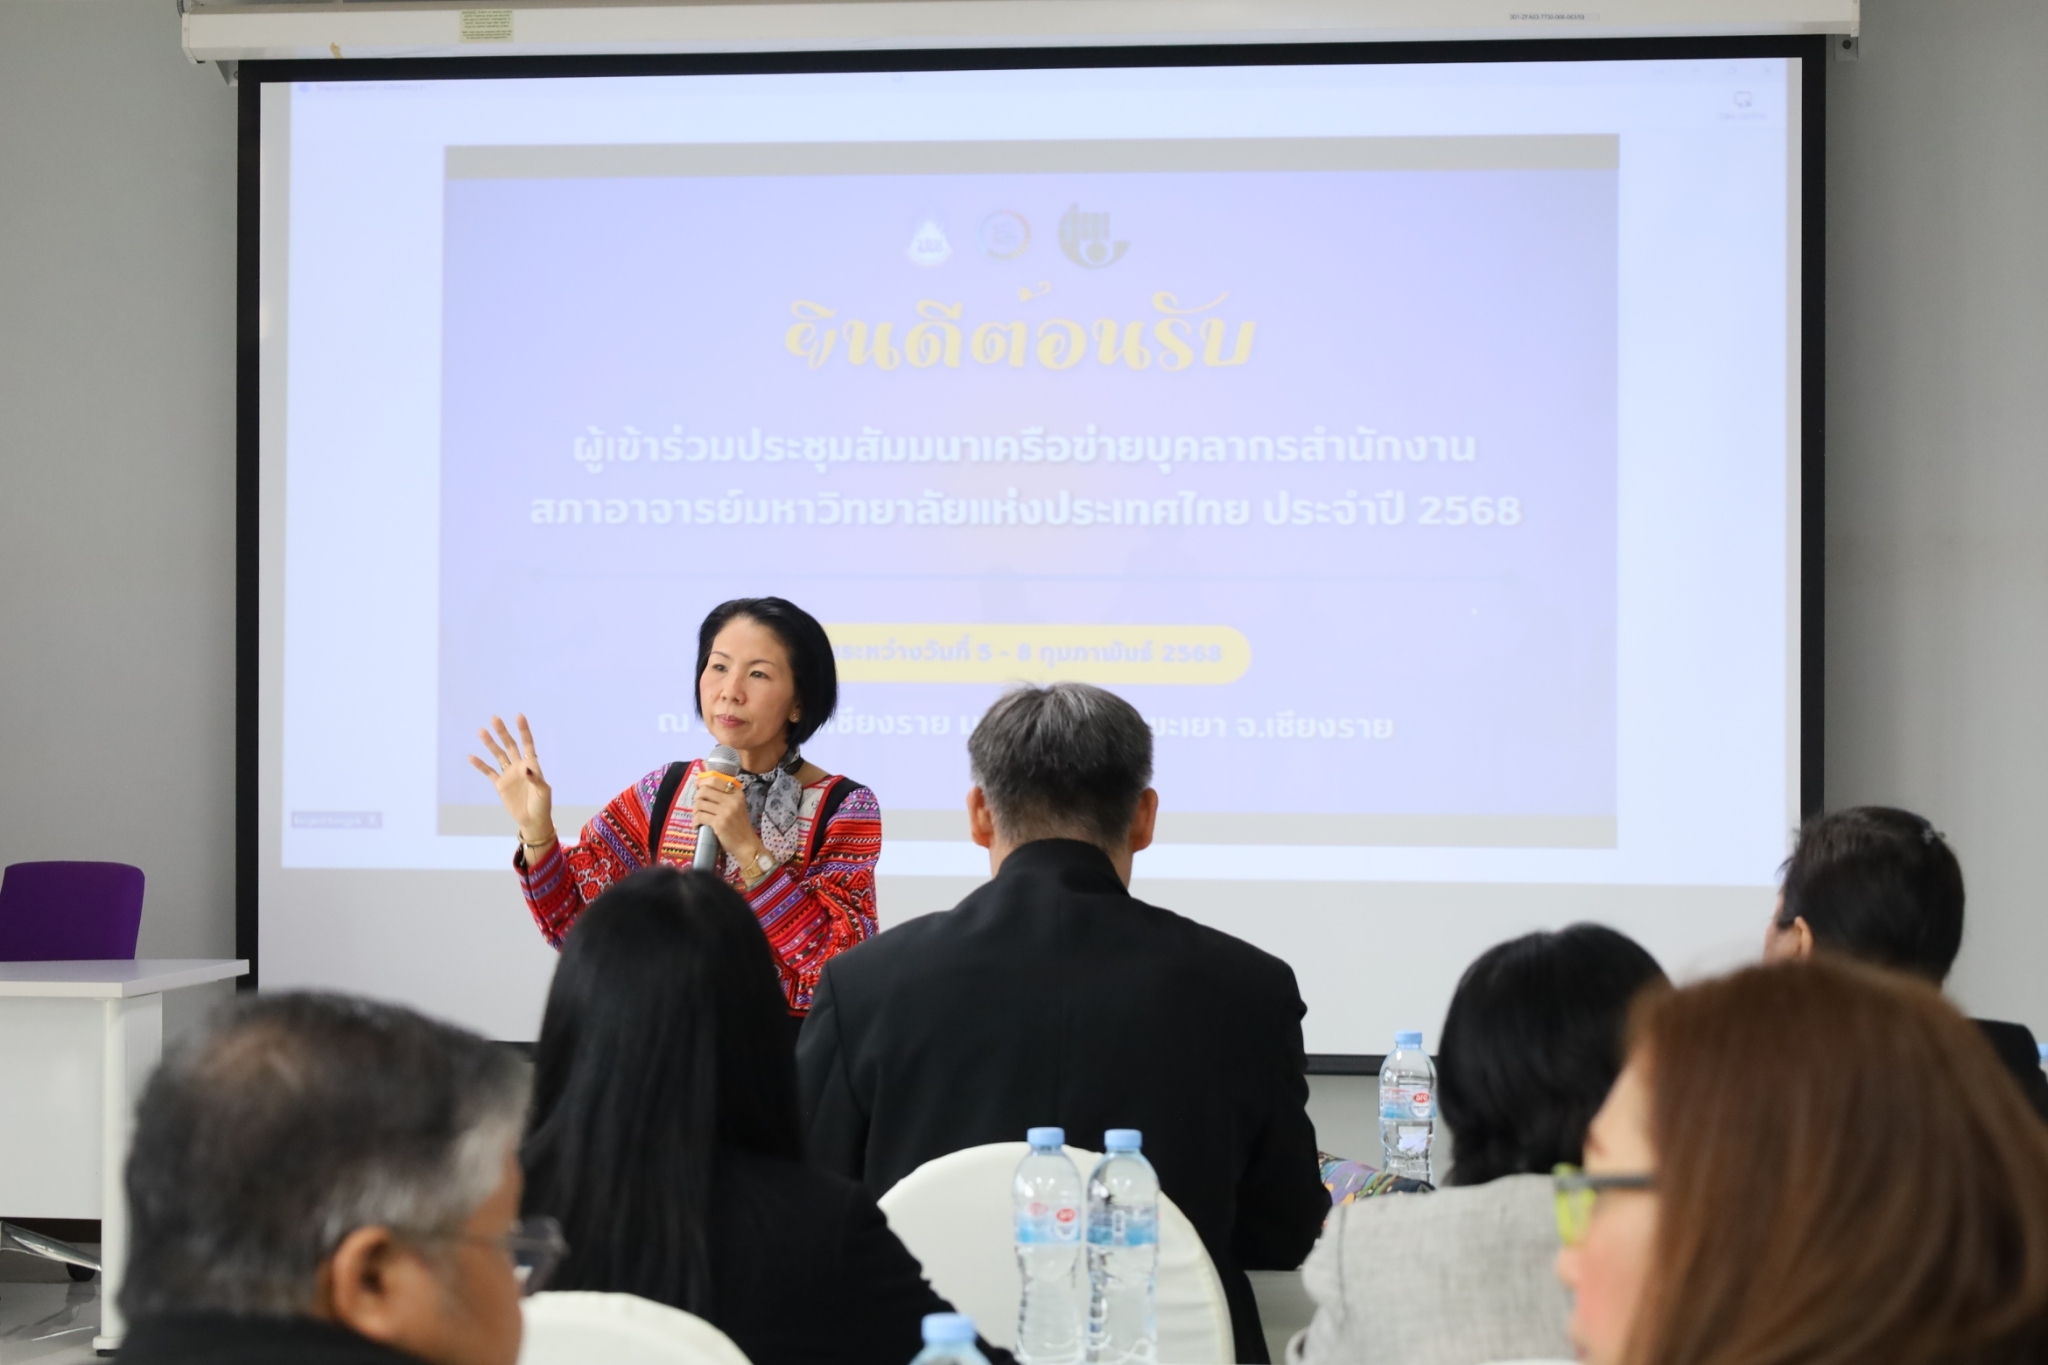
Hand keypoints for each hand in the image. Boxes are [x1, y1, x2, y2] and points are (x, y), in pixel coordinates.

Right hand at [469, 714, 554, 844]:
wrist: (533, 820)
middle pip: (510, 745)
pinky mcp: (500, 784)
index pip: (527, 743)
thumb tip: (526, 768)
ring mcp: (509, 774)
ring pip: (498, 755)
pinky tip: (471, 756)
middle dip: (503, 732)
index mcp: (532, 764)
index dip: (523, 730)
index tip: (519, 716)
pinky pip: (489, 772)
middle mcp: (519, 766)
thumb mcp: (543, 792)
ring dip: (490, 744)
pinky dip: (481, 765)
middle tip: (495, 718)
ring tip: (481, 731)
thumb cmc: (542, 805)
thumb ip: (536, 779)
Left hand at [692, 771, 760, 866]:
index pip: (715, 780)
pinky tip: (697, 826)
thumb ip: (724, 796)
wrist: (746, 844)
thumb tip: (702, 786)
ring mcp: (726, 811)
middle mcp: (732, 800)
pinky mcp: (719, 823)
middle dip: (697, 796)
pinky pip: (700, 816)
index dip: (703, 781)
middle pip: (705, 790)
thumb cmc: (739, 826)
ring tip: (697, 817)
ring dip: (695, 810)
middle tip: (697, 805)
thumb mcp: (737, 806)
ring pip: (700, 803)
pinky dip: (695, 821)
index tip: (697, 786)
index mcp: (737, 794)